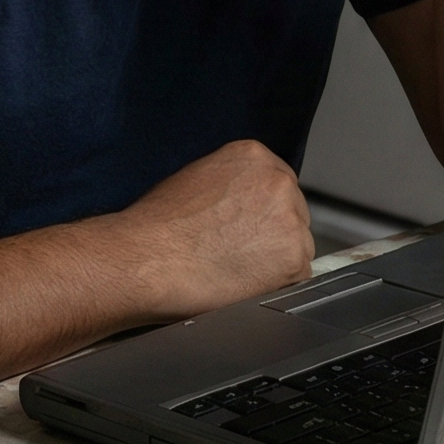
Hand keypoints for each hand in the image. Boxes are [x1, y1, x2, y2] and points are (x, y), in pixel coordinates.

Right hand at [122, 142, 313, 315]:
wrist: (145, 261)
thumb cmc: (157, 227)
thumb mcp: (197, 179)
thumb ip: (233, 185)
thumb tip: (245, 206)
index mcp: (254, 156)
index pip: (278, 185)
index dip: (262, 214)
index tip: (249, 230)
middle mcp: (279, 182)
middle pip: (293, 214)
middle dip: (272, 236)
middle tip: (239, 254)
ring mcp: (290, 220)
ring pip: (297, 247)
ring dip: (275, 262)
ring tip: (234, 271)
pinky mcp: (293, 259)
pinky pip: (296, 278)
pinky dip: (275, 287)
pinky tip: (242, 284)